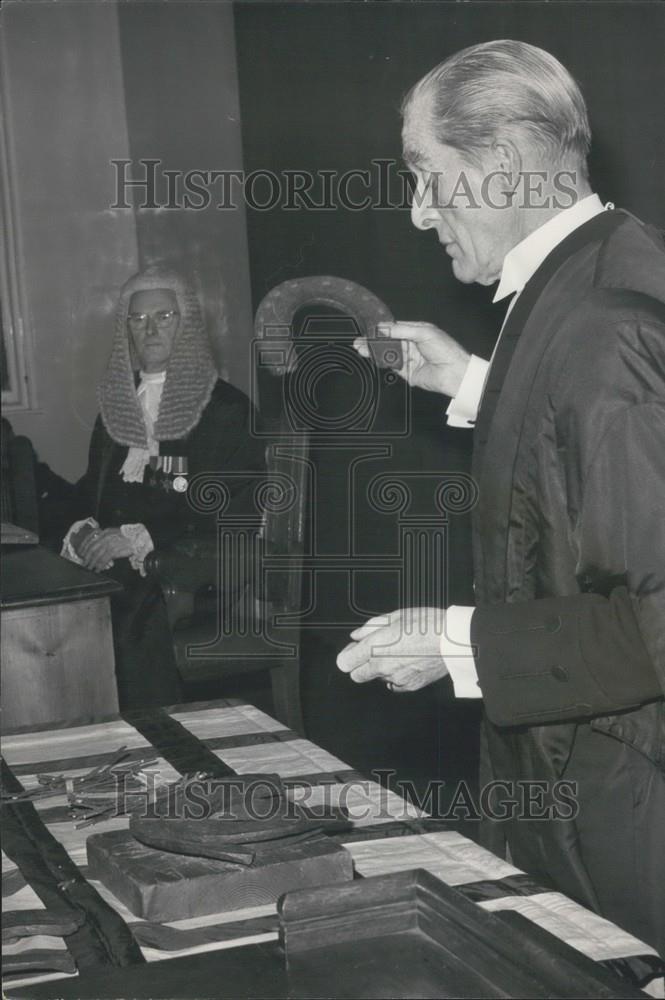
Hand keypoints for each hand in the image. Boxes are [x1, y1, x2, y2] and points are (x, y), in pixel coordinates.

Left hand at [78, 528, 133, 572]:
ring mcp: (110, 543)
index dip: (84, 547)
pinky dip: (100, 565)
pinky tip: (98, 569)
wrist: (140, 538)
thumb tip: (99, 549)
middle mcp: (106, 537)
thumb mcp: (116, 535)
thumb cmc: (130, 537)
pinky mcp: (115, 550)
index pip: (91, 540)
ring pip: (97, 554)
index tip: (80, 553)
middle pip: (92, 548)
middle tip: (84, 563)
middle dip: (86, 557)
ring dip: (92, 563)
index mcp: (106, 532)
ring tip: (89, 568)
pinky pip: (104, 559)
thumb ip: (107, 541)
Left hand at [337, 607, 448, 692]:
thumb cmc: (429, 624)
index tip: (354, 649)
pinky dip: (396, 675)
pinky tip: (406, 662)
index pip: (344, 662)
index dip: (348, 654)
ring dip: (381, 668)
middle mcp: (383, 666)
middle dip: (361, 665)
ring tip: (398, 652)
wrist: (454, 641)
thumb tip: (358, 634)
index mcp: (376, 647)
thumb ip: (372, 627)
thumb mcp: (396, 616)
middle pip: (357, 676)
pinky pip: (394, 683)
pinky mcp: (410, 685)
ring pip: (377, 678)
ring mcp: (396, 678)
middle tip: (373, 652)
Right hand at [354, 321, 469, 397]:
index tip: (369, 330)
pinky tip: (374, 358)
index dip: (381, 329)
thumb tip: (383, 327)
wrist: (455, 373)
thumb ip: (402, 330)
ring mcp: (409, 358)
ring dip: (375, 352)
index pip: (394, 328)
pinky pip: (392, 366)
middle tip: (360, 341)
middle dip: (374, 341)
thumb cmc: (446, 350)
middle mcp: (411, 344)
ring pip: (388, 354)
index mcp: (417, 331)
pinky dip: (383, 362)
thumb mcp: (424, 333)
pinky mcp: (407, 372)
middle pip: (388, 342)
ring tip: (362, 349)